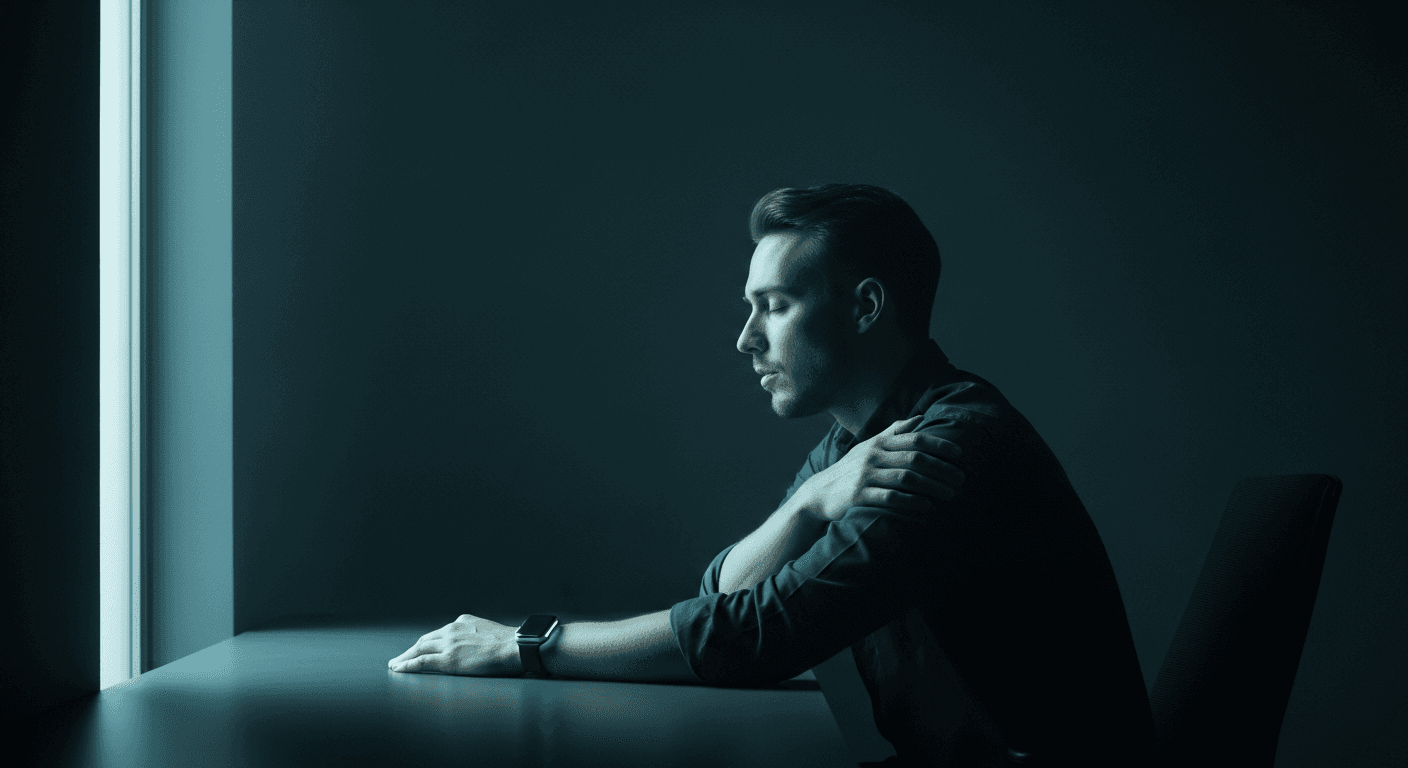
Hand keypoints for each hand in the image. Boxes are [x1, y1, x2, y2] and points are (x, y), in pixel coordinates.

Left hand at [388, 614, 521, 675]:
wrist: (515, 647)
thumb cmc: (510, 643)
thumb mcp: (489, 631)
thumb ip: (477, 635)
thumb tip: (478, 646)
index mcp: (463, 622)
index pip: (439, 633)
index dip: (427, 642)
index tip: (420, 648)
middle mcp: (452, 630)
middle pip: (425, 640)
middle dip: (411, 649)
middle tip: (400, 657)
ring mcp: (448, 644)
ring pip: (419, 650)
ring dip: (405, 657)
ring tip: (395, 664)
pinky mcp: (447, 660)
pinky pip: (421, 662)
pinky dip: (407, 665)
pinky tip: (399, 668)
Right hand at [800, 416, 964, 521]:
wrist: (819, 492)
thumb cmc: (850, 469)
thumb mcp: (869, 446)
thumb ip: (894, 432)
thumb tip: (920, 418)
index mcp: (879, 443)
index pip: (915, 439)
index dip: (939, 444)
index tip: (960, 453)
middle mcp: (873, 456)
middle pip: (915, 458)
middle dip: (942, 468)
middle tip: (961, 478)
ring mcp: (865, 475)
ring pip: (906, 477)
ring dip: (932, 486)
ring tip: (950, 494)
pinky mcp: (859, 495)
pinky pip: (890, 497)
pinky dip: (911, 501)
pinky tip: (927, 505)